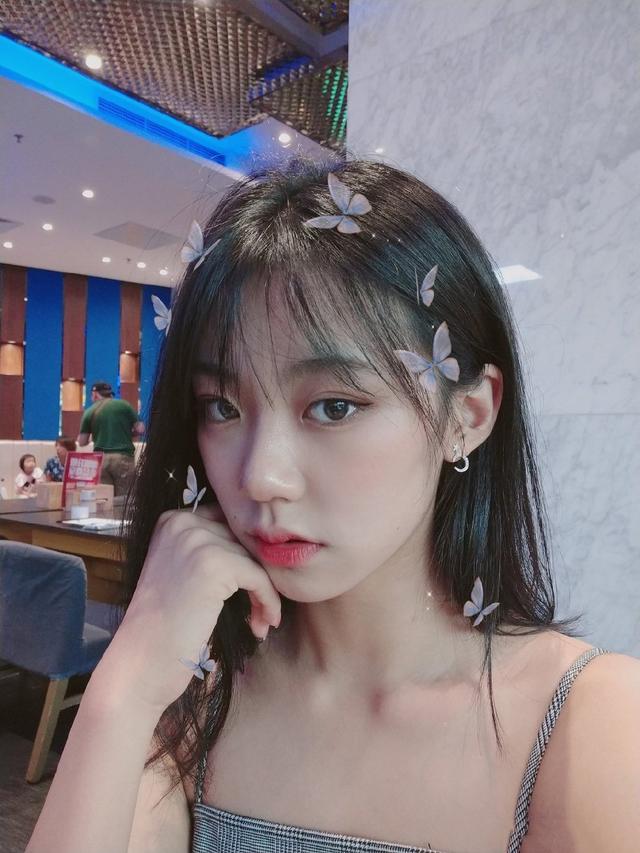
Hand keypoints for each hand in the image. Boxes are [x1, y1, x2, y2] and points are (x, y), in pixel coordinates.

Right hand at [99, 504, 281, 712]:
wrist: (140, 664)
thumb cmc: (163, 628)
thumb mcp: (181, 573)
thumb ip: (210, 551)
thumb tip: (259, 545)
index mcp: (172, 520)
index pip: (228, 524)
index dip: (244, 557)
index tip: (250, 589)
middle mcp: (182, 523)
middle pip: (243, 541)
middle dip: (257, 576)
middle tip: (259, 611)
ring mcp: (197, 541)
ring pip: (255, 560)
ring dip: (265, 594)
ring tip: (259, 622)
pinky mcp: (215, 564)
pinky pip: (260, 577)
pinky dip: (268, 602)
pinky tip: (261, 626)